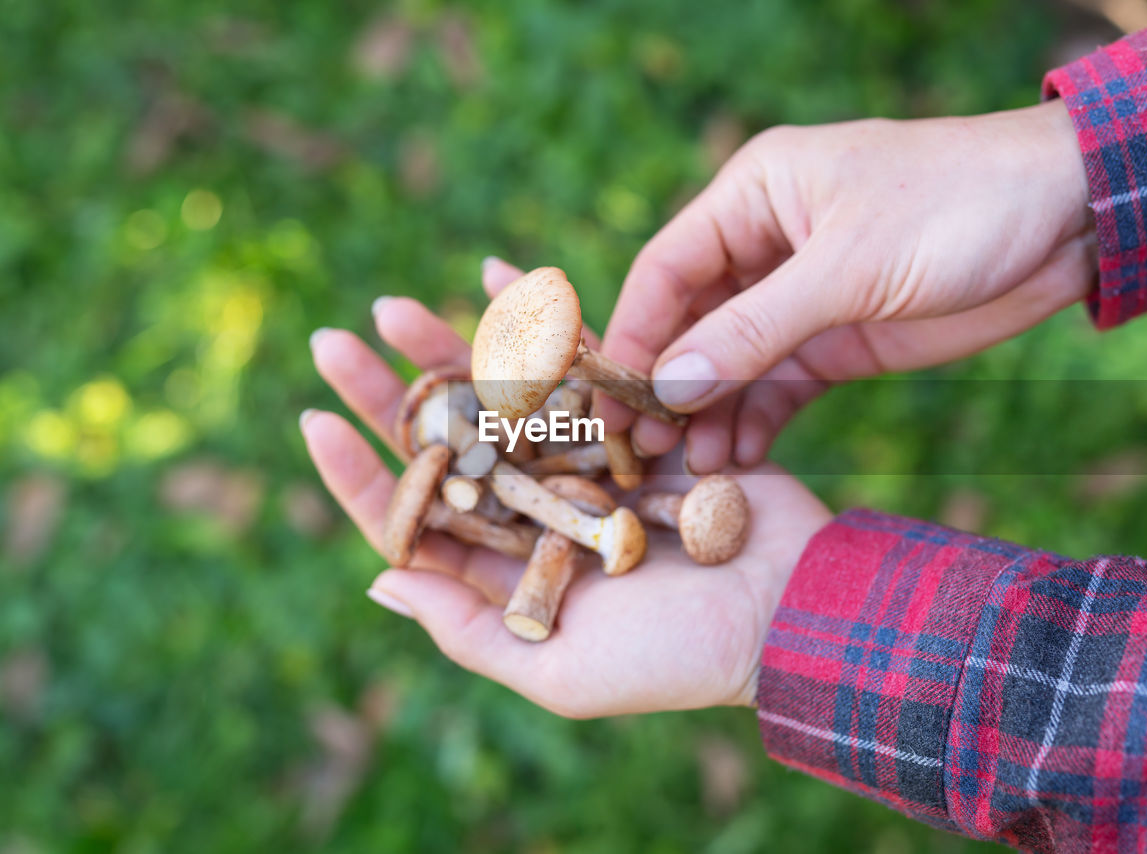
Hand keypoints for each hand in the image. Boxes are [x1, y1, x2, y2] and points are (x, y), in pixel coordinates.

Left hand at [301, 283, 831, 716]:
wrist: (788, 610)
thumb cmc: (679, 659)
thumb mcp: (562, 671)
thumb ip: (469, 629)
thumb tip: (376, 580)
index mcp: (509, 572)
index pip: (414, 520)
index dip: (359, 474)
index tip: (313, 421)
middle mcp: (536, 513)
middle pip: (444, 447)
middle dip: (387, 395)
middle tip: (330, 341)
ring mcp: (583, 463)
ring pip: (498, 398)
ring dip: (446, 347)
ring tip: (390, 303)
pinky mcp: (636, 422)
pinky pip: (579, 363)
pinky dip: (541, 322)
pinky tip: (495, 275)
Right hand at [599, 100, 1093, 471]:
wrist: (1068, 219)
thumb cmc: (956, 208)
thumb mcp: (848, 268)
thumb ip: (755, 329)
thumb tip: (669, 384)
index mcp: (754, 197)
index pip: (667, 268)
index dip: (634, 335)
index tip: (611, 401)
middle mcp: (766, 245)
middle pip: (690, 322)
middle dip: (666, 386)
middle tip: (642, 450)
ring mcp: (803, 298)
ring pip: (732, 363)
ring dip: (709, 413)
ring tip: (691, 469)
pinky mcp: (841, 341)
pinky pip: (781, 387)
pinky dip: (758, 422)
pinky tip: (739, 461)